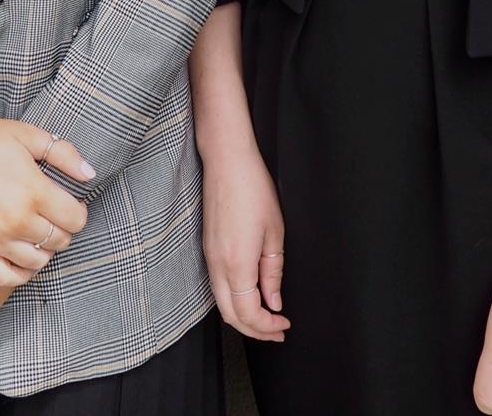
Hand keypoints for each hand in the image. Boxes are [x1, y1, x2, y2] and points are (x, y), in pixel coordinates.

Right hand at [0, 118, 92, 287]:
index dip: (78, 212)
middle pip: (59, 241)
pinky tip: (22, 258)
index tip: (71, 204)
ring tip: (38, 234)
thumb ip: (64, 154)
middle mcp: (17, 221)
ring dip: (44, 250)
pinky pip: (6, 278)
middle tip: (54, 216)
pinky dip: (20, 273)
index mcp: (34, 191)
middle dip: (63, 229)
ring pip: (37, 262)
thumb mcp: (28, 135)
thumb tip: (90, 174)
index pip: (75, 219)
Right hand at [202, 142, 290, 342]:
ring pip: (221, 303)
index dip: (267, 326)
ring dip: (243, 316)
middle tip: (277, 331)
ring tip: (267, 316)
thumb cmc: (253, 188)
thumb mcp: (274, 232)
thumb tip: (273, 301)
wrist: (226, 160)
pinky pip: (217, 286)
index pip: (248, 313)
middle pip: (231, 315)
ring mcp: (209, 257)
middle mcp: (217, 265)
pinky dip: (234, 300)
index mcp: (237, 263)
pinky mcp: (207, 248)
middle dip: (255, 330)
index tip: (284, 324)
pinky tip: (250, 294)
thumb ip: (272, 272)